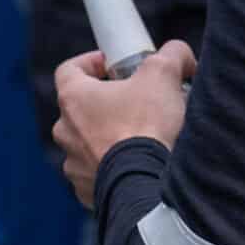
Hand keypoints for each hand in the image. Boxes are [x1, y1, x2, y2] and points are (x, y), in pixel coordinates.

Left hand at [52, 39, 195, 207]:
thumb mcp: (164, 74)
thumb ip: (170, 55)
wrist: (147, 183)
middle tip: (137, 104)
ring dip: (110, 140)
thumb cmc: (147, 127)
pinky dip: (115, 169)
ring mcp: (74, 164)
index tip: (113, 66)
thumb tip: (179, 54)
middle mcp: (65, 131)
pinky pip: (98, 175)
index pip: (69, 70)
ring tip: (141, 140)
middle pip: (82, 109)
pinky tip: (138, 167)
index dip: (91, 63)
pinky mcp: (87, 191)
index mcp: (73, 98)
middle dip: (108, 105)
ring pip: (89, 145)